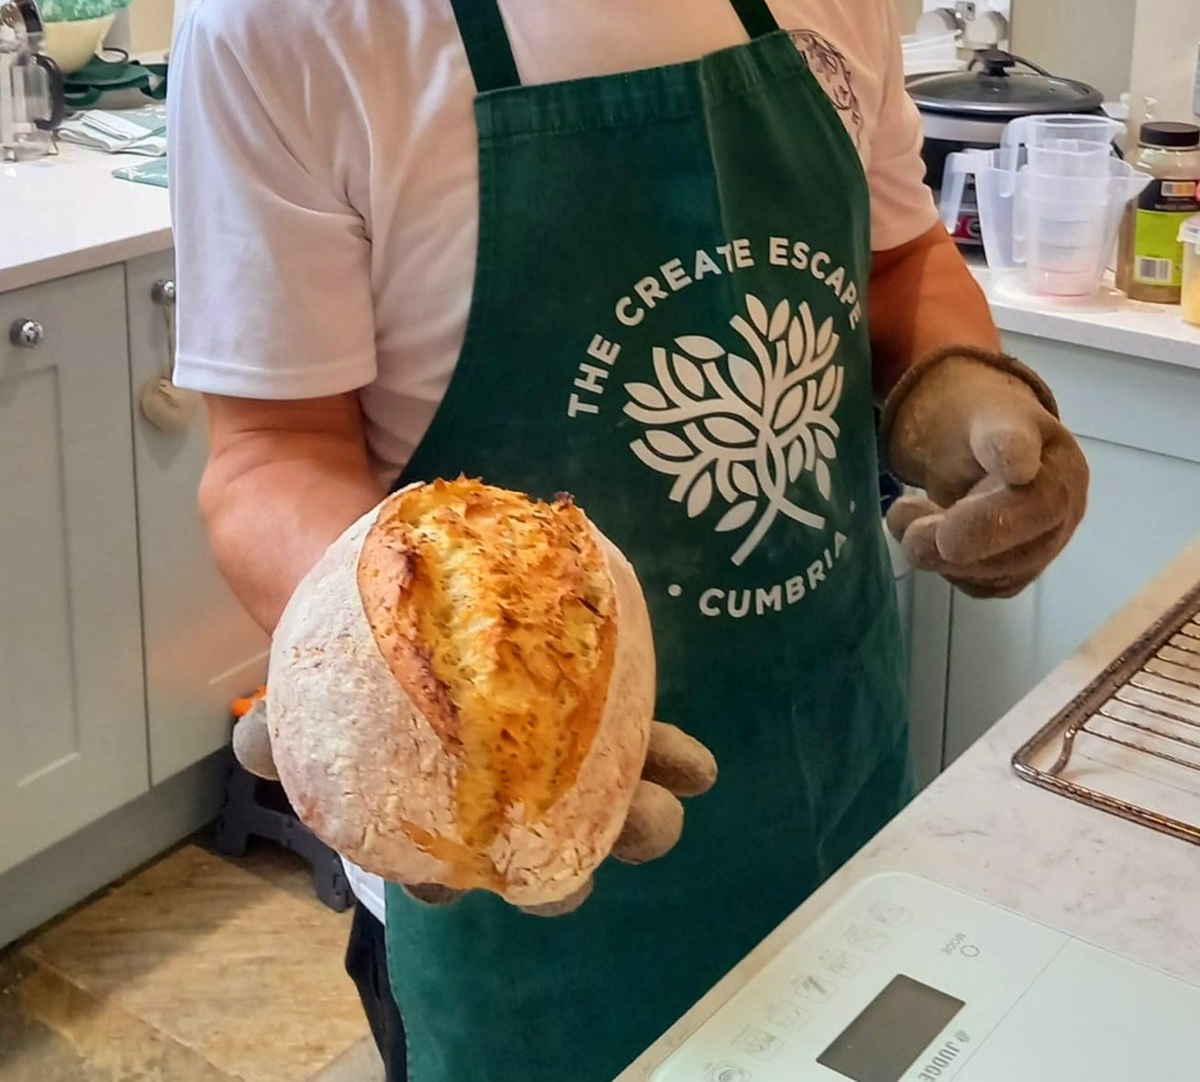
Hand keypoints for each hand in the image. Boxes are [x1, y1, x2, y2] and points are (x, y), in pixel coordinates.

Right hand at [232, 702, 716, 915]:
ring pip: (606, 821)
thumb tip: (248, 748)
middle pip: (541, 868)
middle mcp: (505, 812)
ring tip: (661, 806)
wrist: (414, 606)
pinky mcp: (602, 726)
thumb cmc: (361, 661)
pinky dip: (670, 761)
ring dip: (639, 826)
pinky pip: (643, 751)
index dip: (448, 890)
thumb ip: (276, 726)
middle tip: (579, 873)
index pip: (439, 877)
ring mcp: (562, 773)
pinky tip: (697, 767)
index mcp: (434, 822)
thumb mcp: (308, 688)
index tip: (453, 887)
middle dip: (567, 879)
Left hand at [881, 347, 1088, 598]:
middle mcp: (1060, 522)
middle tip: (905, 519)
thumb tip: (1017, 465)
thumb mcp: (994, 413)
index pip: (1043, 505)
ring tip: (903, 513)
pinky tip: (918, 531)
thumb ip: (1003, 436)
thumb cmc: (986, 421)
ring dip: (938, 555)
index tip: (950, 528)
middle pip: (1018, 554)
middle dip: (955, 546)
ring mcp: (1036, 552)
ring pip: (992, 577)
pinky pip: (975, 585)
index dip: (996, 521)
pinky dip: (940, 566)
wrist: (975, 440)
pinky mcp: (1007, 573)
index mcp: (1065, 475)